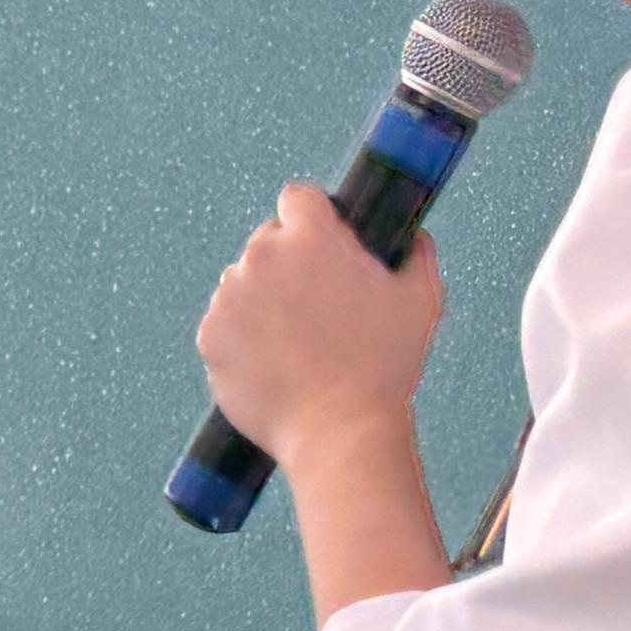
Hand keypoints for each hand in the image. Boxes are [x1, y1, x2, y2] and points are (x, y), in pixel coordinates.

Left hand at [193, 188, 443, 473]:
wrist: (338, 432)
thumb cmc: (384, 366)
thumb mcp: (421, 300)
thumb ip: (416, 253)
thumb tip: (412, 235)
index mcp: (311, 237)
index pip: (298, 198)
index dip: (314, 219)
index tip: (325, 244)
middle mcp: (261, 256)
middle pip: (269, 241)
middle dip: (290, 262)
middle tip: (319, 306)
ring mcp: (230, 297)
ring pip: (245, 282)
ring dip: (264, 300)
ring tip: (299, 343)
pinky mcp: (209, 335)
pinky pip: (226, 323)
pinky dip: (243, 337)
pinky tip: (276, 363)